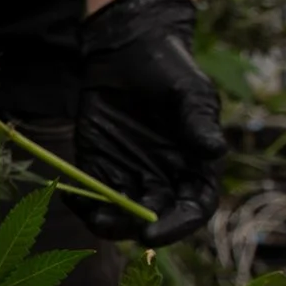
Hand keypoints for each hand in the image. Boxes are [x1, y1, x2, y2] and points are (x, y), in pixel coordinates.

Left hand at [74, 0, 225, 245]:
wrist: (127, 49)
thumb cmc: (168, 69)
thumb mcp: (188, 91)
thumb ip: (197, 122)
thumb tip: (213, 150)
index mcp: (195, 167)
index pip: (193, 209)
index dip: (176, 227)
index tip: (152, 235)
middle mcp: (165, 178)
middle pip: (154, 219)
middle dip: (134, 227)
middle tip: (113, 225)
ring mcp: (131, 174)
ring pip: (121, 213)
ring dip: (107, 221)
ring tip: (93, 217)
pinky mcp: (100, 165)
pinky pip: (91, 194)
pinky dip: (82, 202)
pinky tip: (72, 197)